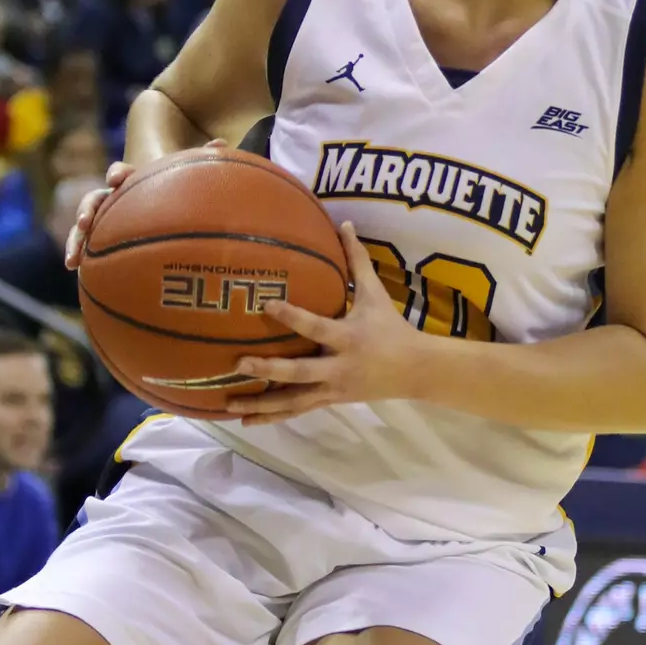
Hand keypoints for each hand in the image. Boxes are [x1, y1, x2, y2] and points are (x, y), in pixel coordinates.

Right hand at [61, 140, 227, 268]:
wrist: (153, 187)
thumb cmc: (171, 181)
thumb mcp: (184, 171)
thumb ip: (201, 159)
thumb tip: (222, 144)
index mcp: (130, 178)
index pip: (120, 172)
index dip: (118, 174)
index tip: (117, 179)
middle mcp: (112, 195)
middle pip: (95, 199)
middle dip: (87, 209)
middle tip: (85, 221)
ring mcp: (104, 215)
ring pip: (85, 226)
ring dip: (76, 239)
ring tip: (72, 261)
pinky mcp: (102, 233)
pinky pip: (89, 245)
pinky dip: (82, 257)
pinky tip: (78, 274)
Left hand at [228, 221, 424, 424]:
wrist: (416, 370)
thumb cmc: (392, 327)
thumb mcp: (376, 293)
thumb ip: (358, 260)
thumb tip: (345, 223)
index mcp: (348, 337)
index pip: (316, 326)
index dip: (292, 316)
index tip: (266, 304)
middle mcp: (338, 366)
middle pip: (299, 372)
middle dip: (268, 369)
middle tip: (237, 363)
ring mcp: (333, 388)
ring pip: (293, 401)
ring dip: (262, 404)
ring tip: (229, 404)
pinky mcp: (330, 401)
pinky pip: (297, 410)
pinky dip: (272, 417)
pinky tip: (247, 420)